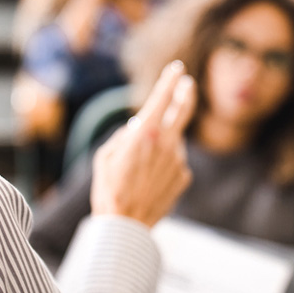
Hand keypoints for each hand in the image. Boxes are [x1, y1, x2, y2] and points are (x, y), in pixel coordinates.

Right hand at [90, 61, 196, 227]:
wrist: (127, 225)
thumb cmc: (109, 189)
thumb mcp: (105, 156)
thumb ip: (123, 137)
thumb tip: (136, 128)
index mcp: (146, 133)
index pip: (162, 97)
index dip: (170, 79)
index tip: (177, 67)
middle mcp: (167, 143)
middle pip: (183, 110)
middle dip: (186, 93)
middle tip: (187, 84)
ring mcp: (178, 160)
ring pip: (173, 141)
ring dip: (162, 143)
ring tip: (140, 167)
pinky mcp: (184, 175)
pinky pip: (174, 162)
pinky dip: (164, 164)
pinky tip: (148, 181)